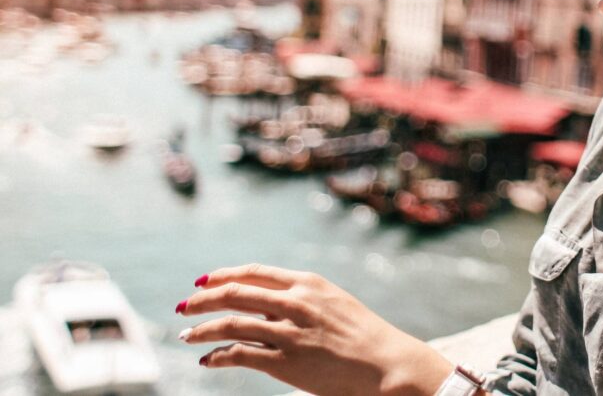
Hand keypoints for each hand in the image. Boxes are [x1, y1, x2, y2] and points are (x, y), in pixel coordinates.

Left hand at [176, 263, 453, 395]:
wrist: (385, 362)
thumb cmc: (362, 334)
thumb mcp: (333, 303)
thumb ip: (301, 299)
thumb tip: (266, 303)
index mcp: (307, 283)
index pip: (253, 272)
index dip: (222, 275)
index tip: (202, 281)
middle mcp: (295, 302)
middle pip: (234, 292)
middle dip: (203, 299)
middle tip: (184, 306)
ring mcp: (289, 331)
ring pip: (230, 323)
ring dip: (202, 329)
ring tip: (186, 334)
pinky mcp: (286, 361)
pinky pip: (240, 355)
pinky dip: (218, 356)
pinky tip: (208, 360)